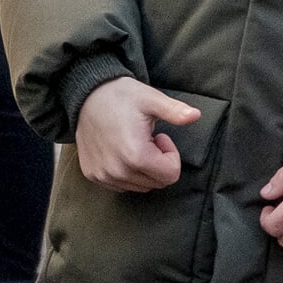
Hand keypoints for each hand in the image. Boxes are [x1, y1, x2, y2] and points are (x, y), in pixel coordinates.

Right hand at [74, 77, 200, 191]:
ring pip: (140, 186)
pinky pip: (121, 185)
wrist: (87, 96)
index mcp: (135, 155)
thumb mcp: (152, 99)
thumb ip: (175, 111)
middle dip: (159, 163)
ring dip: (144, 168)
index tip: (160, 137)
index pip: (170, 175)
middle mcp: (116, 171)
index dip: (171, 155)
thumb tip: (196, 115)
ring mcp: (102, 175)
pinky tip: (121, 149)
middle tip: (149, 140)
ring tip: (135, 143)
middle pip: (156, 183)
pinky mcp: (92, 175)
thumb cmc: (122, 96)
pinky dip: (128, 172)